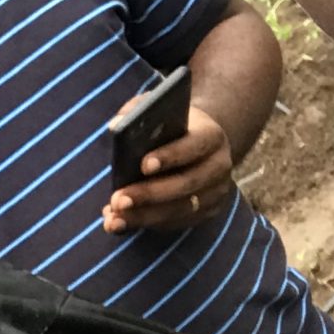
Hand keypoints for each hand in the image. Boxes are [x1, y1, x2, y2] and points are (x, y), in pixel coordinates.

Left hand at [103, 103, 235, 234]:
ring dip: (144, 216)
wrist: (198, 144)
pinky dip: (146, 223)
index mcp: (212, 136)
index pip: (194, 146)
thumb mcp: (158, 110)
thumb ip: (138, 111)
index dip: (171, 156)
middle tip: (118, 200)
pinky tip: (120, 223)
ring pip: (180, 210)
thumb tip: (116, 126)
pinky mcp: (206, 212)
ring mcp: (216, 192)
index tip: (143, 165)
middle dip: (150, 194)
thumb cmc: (170, 125)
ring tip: (113, 219)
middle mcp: (220, 166)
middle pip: (187, 184)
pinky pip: (176, 223)